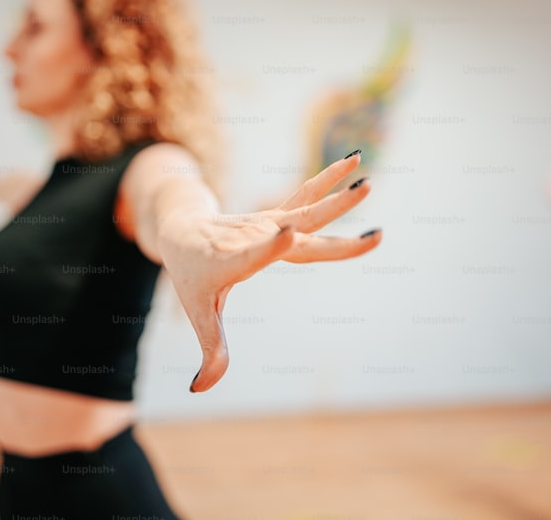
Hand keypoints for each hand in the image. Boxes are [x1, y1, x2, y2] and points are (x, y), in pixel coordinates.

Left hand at [156, 151, 381, 392]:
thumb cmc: (190, 274)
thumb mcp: (199, 312)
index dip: (270, 246)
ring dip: (337, 191)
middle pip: (299, 224)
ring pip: (307, 205)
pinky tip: (354, 161)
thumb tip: (200, 389)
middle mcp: (256, 235)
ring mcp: (270, 222)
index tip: (288, 233)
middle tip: (361, 199)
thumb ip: (209, 350)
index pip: (255, 253)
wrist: (181, 231)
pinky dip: (329, 180)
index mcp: (234, 260)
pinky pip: (306, 197)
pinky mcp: (277, 216)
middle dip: (329, 213)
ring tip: (368, 180)